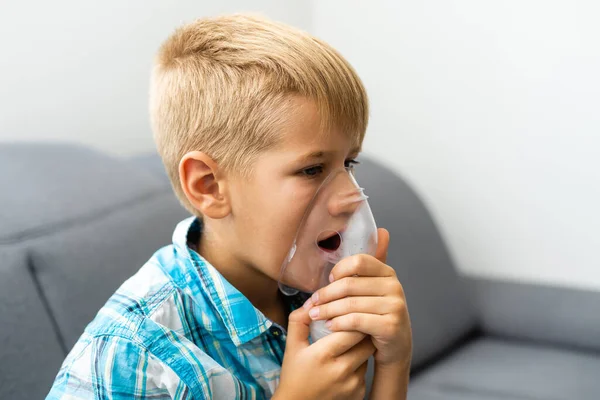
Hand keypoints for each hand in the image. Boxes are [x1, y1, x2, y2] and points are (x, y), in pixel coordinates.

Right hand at [274, 306, 374, 399]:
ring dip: (362, 345)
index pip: (352, 329)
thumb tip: (313, 301)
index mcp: (323, 355)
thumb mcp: (292, 345)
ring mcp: (353, 383)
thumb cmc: (294, 374)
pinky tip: (349, 360)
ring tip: (351, 340)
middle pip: (366, 340)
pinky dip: (360, 361)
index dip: (353, 318)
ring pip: (368, 354)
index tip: (349, 312)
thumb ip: (299, 320)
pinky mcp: (359, 392)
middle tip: (356, 322)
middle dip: (362, 329)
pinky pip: (366, 369)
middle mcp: (341, 370)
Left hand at [304, 228, 411, 366]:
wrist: (395, 347)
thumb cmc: (377, 316)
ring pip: (350, 304)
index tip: (327, 280)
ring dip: (327, 310)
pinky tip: (329, 326)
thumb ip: (369, 267)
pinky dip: (339, 324)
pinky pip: (356, 321)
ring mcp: (395, 306)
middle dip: (325, 295)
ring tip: (315, 315)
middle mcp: (394, 287)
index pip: (358, 261)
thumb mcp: (374, 290)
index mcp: (388, 273)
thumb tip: (381, 231)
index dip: (339, 270)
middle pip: (349, 284)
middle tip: (311, 304)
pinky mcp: (391, 327)